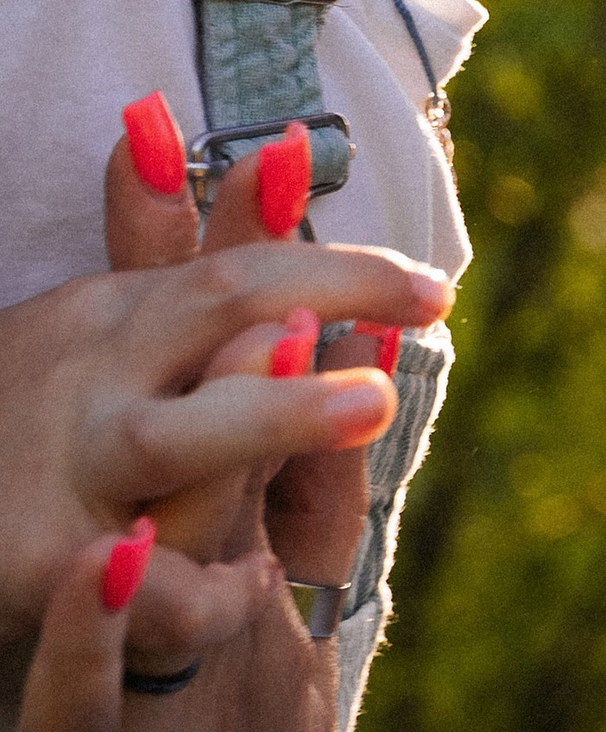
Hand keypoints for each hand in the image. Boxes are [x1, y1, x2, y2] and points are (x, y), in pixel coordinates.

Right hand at [0, 99, 448, 669]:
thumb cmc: (38, 431)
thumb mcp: (108, 335)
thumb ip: (178, 248)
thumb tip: (245, 141)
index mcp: (117, 318)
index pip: (240, 270)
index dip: (343, 273)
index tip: (438, 292)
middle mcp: (95, 375)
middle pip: (215, 307)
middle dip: (331, 286)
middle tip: (428, 316)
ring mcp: (65, 465)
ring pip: (172, 438)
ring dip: (273, 415)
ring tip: (372, 405)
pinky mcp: (28, 564)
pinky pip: (147, 590)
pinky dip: (205, 589)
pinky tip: (257, 582)